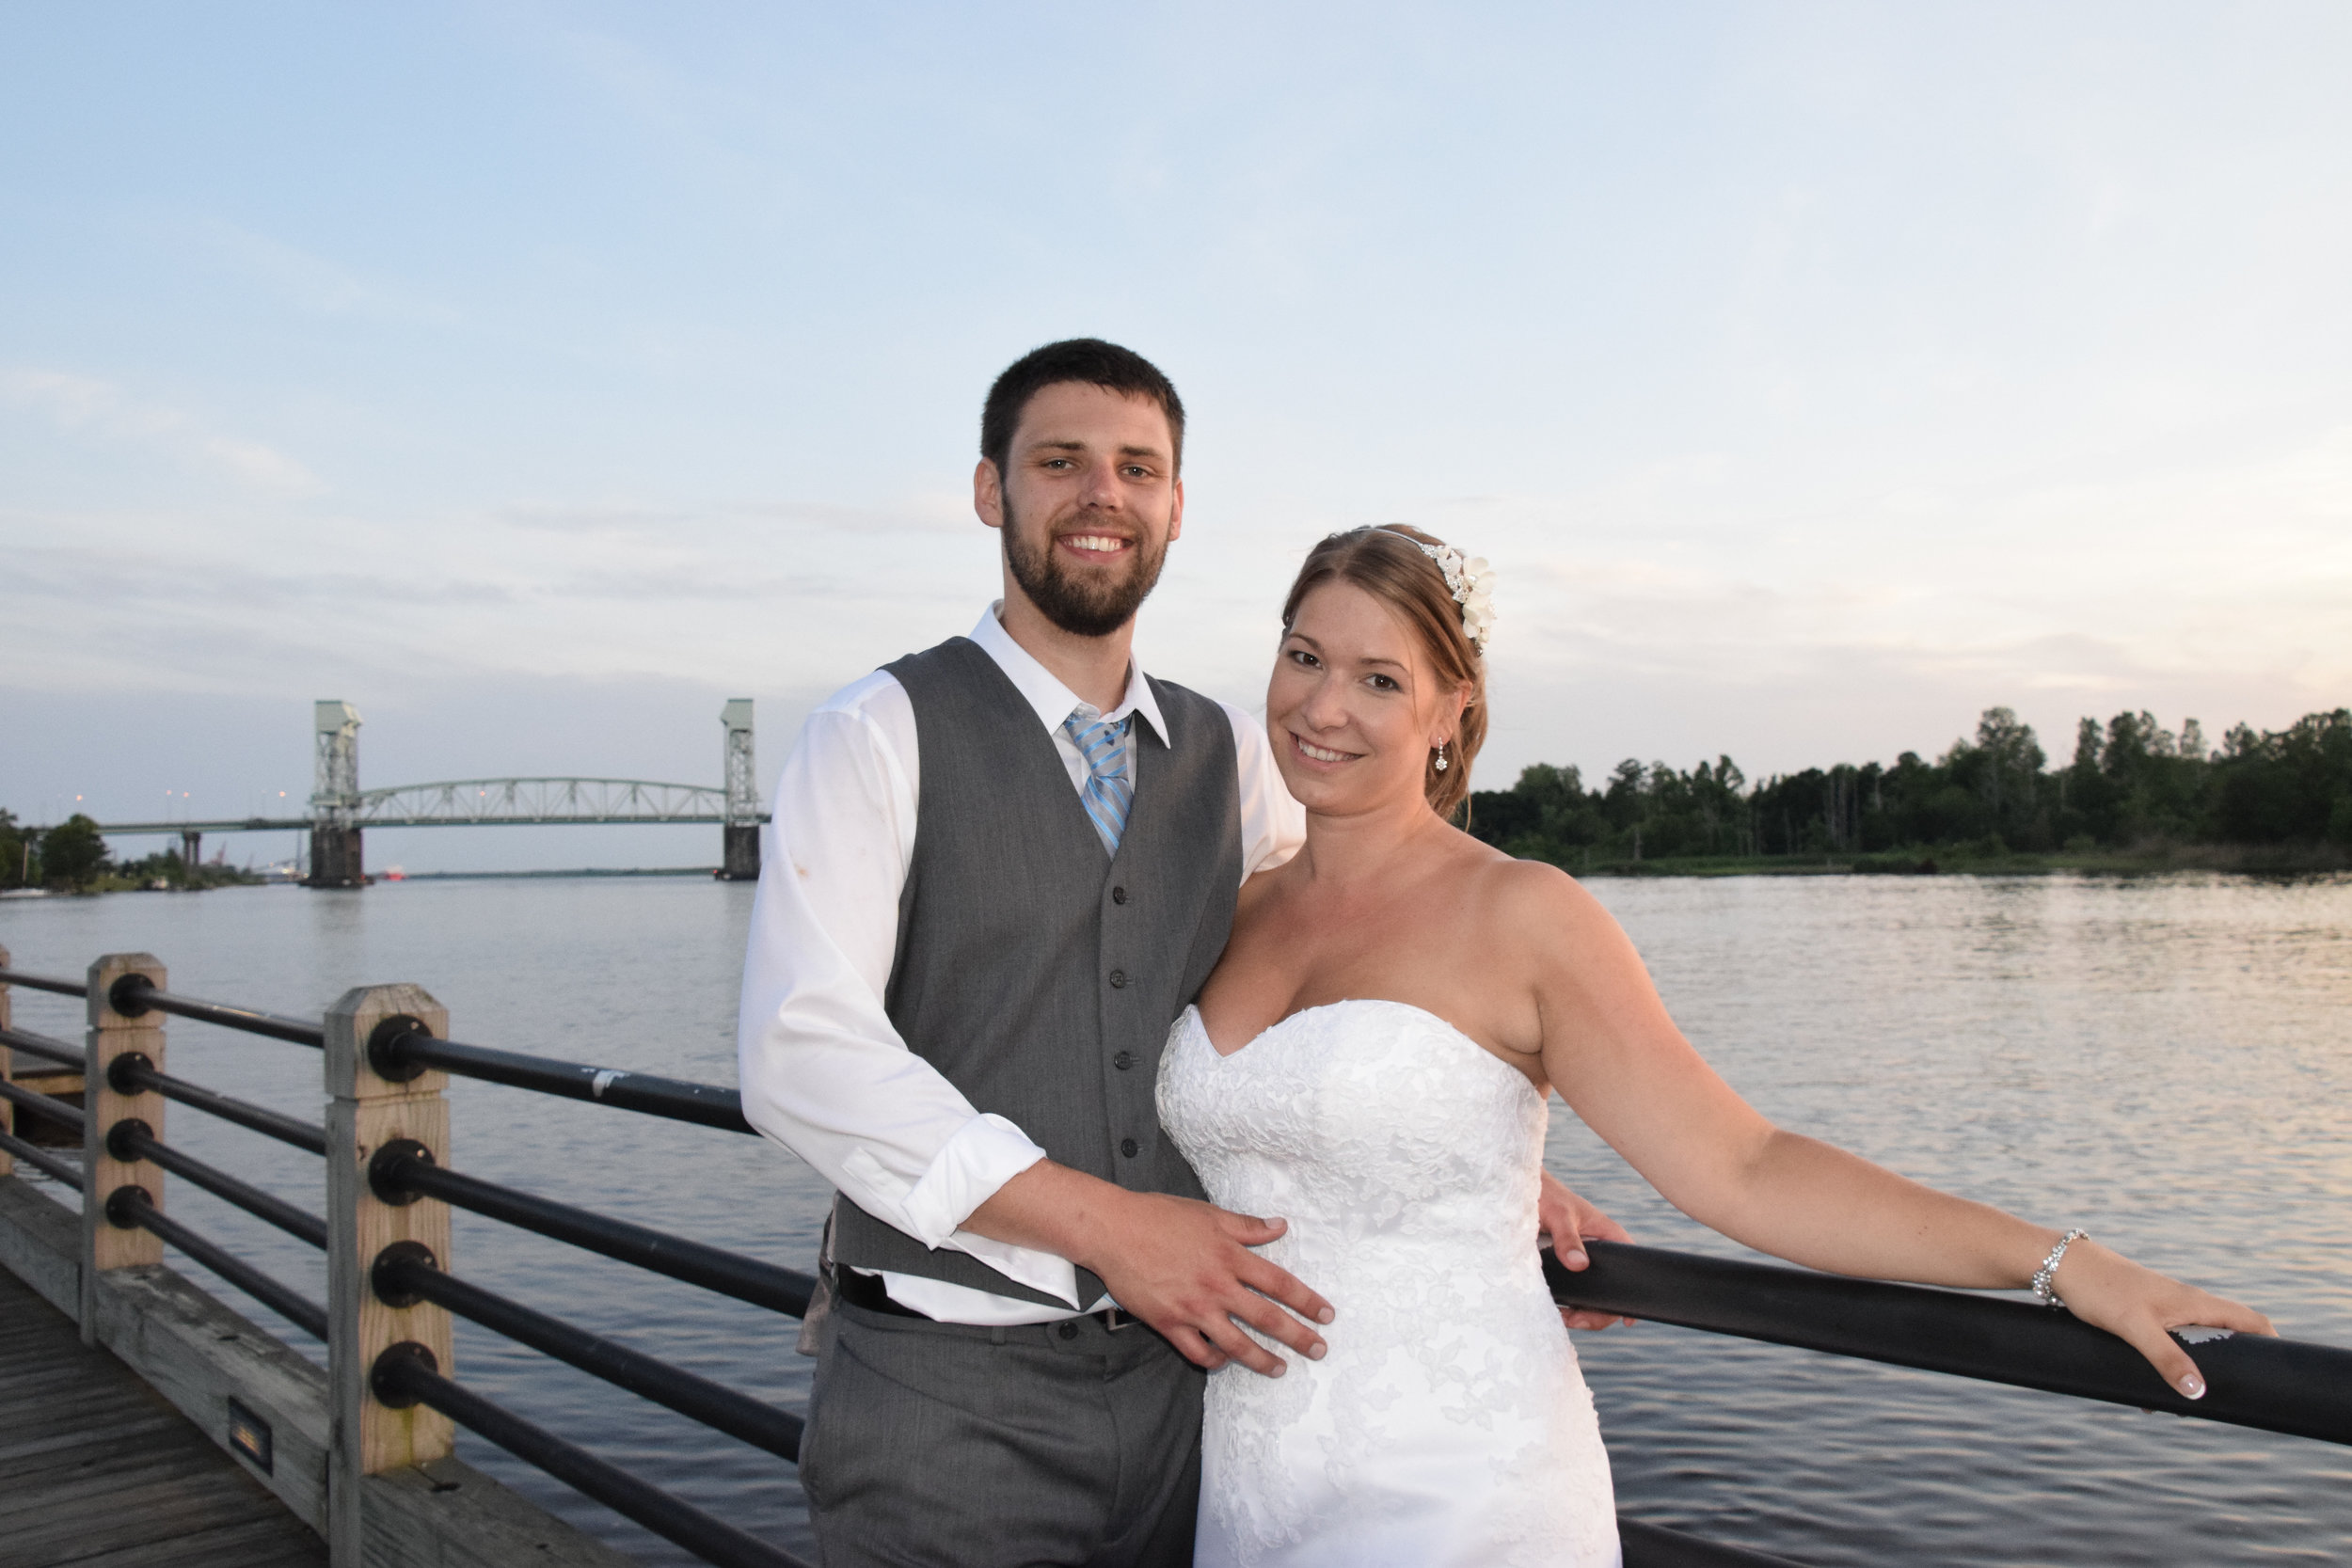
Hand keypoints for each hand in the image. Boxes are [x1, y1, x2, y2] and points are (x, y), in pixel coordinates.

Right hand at [1080, 1190, 1334, 1377]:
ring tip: (1280, 1369)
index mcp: (1230, 1256)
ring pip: (1236, 1344)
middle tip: (1319, 1350)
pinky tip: (1225, 1361)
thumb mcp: (1209, 1214)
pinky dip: (1215, 1361)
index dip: (1307, 1301)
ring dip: (1262, 1360)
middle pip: (1267, 1318)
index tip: (1326, 1314)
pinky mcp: (1169, 1323)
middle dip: (1298, 1337)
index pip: (1280, 1284)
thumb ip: (1247, 1225)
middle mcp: (1217, 1285)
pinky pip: (1198, 1352)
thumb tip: (1280, 1227)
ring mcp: (1193, 1308)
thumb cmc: (1159, 1216)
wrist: (1113, 1230)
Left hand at [1538, 1171, 1635, 1330]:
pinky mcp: (1566, 1266)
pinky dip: (1568, 1304)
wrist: (1521, 1191)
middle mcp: (1600, 1251)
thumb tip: (1579, 1265)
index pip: (1630, 1268)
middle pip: (1611, 1290)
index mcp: (1609, 1236)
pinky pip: (1574, 1291)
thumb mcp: (1559, 1215)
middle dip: (1598, 1312)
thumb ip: (1568, 1238)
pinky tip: (1556, 1310)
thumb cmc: (1546, 1195)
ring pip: (1592, 1295)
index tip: (1626, 1319)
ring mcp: (1583, 1260)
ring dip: (1581, 1311)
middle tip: (1574, 1320)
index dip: (1631, 1294)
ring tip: (1563, 1317)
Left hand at [2051, 1239, 2274, 1398]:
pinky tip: (2145, 1393)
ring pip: (2193, 1346)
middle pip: (2226, 1339)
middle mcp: (2188, 1305)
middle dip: (2226, 1371)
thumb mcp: (2135, 1328)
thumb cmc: (2100, 1290)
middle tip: (2216, 1402)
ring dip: (2191, 1374)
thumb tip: (2199, 1393)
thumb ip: (2166, 1359)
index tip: (2271, 1376)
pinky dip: (2166, 1368)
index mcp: (2196, 1303)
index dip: (2270, 1345)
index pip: (2251, 1321)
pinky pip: (2168, 1346)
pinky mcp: (2145, 1316)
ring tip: (2172, 1406)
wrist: (2062, 1267)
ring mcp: (2167, 1310)